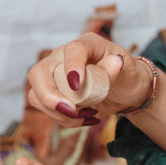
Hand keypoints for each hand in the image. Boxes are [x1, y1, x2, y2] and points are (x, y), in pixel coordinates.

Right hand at [26, 32, 151, 126]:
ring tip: (90, 114)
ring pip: (37, 95)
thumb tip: (116, 61)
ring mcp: (55, 75)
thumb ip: (117, 67)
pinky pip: (47, 109)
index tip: (78, 86)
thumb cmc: (126, 74)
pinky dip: (66, 119)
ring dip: (60, 113)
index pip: (72, 50)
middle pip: (38, 73)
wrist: (125, 91)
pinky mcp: (54, 94)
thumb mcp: (127, 70)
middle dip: (49, 97)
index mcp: (86, 45)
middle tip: (71, 112)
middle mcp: (63, 57)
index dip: (72, 67)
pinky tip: (88, 118)